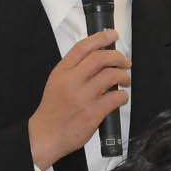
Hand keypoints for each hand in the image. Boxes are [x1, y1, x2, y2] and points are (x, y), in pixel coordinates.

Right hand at [29, 29, 129, 169]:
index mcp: (62, 72)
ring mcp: (83, 97)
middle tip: (125, 62)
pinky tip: (121, 97)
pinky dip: (123, 96)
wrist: (45, 135)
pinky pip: (116, 97)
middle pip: (101, 58)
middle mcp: (72, 81)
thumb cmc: (52, 111)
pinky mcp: (93, 113)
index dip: (101, 37)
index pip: (83, 47)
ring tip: (125, 80)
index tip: (112, 35)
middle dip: (118, 57)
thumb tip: (97, 58)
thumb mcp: (56, 82)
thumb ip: (73, 69)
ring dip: (123, 76)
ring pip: (111, 76)